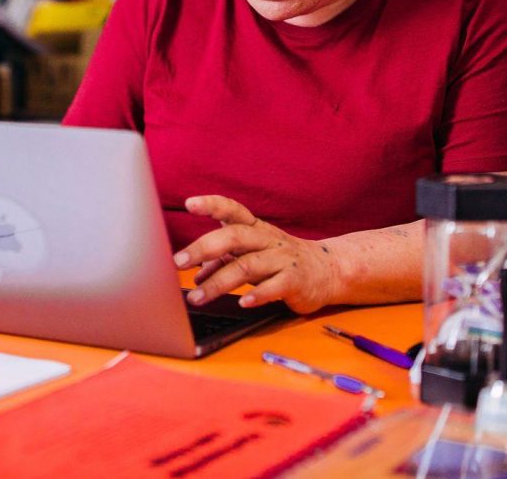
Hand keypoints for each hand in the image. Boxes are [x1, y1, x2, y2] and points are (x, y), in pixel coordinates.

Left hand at [172, 195, 340, 313]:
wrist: (328, 270)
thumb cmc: (281, 260)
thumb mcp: (252, 255)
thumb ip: (224, 261)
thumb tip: (195, 273)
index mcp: (256, 228)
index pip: (232, 210)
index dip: (212, 204)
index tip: (189, 203)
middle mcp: (267, 239)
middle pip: (234, 236)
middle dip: (203, 247)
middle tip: (178, 262)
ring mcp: (282, 259)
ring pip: (247, 266)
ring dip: (218, 282)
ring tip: (197, 297)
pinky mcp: (296, 280)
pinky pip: (275, 286)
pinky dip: (258, 294)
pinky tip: (243, 302)